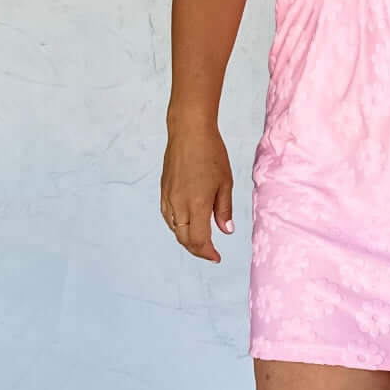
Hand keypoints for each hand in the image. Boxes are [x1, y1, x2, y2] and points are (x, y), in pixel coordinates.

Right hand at [160, 120, 234, 262]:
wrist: (188, 132)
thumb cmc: (211, 153)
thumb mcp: (225, 182)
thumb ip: (224, 209)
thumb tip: (226, 230)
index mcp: (197, 204)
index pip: (199, 240)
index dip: (208, 253)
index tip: (217, 257)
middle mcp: (179, 205)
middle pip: (184, 239)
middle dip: (197, 250)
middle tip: (210, 252)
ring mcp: (168, 198)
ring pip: (174, 229)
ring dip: (186, 239)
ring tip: (201, 241)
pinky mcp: (164, 191)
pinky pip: (168, 217)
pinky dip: (178, 226)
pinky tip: (187, 224)